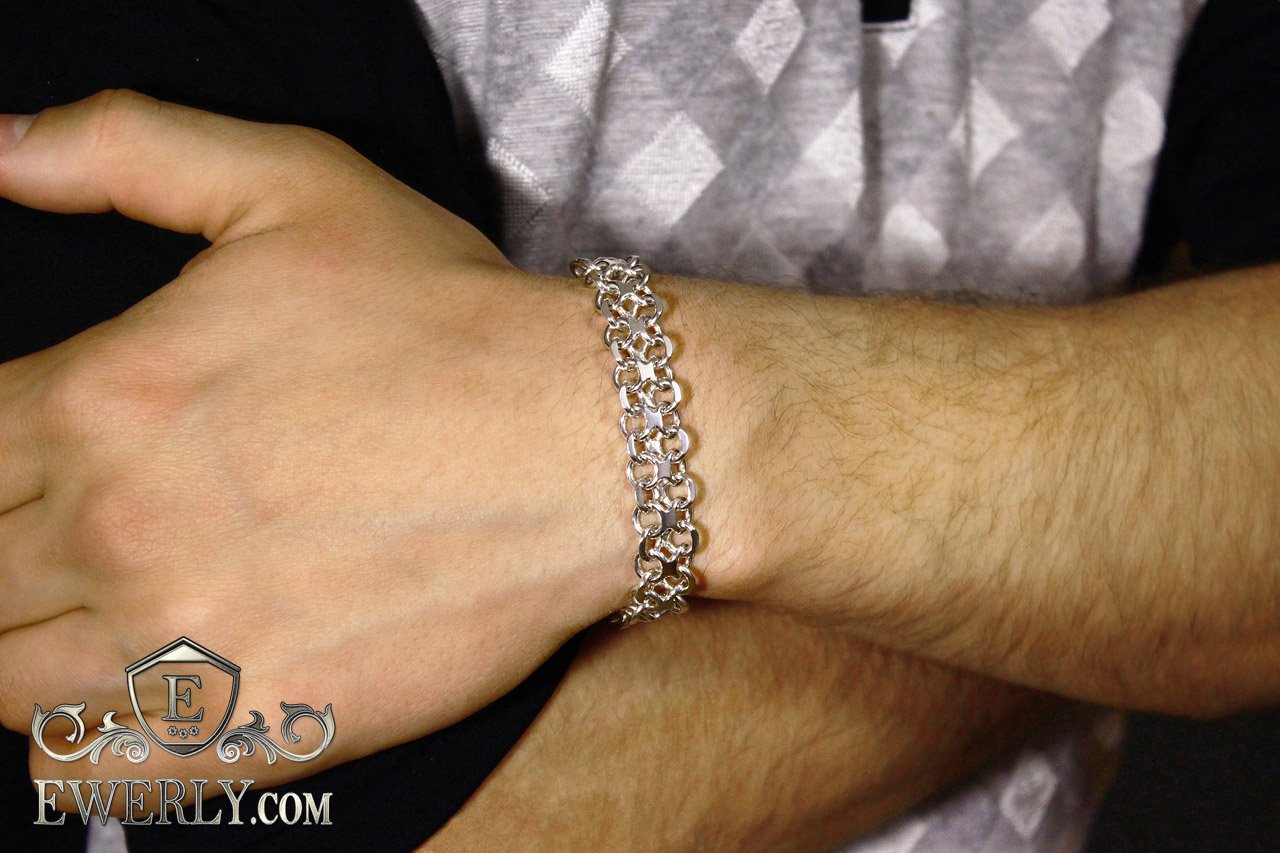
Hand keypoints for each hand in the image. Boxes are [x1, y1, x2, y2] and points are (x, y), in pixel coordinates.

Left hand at [0, 91, 750, 805]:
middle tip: (73, 536)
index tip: (35, 463)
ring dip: (26, 647)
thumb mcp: (299, 185)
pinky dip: (83, 750)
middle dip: (3, 550)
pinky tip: (130, 697)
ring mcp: (187, 645)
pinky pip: (93, 777)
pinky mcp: (258, 729)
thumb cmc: (453, 318)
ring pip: (3, 683)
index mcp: (103, 396)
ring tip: (93, 614)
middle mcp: (121, 531)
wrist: (594, 445)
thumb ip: (129, 149)